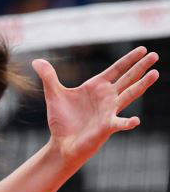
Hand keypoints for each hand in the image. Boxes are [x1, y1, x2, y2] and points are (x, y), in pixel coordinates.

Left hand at [35, 46, 158, 164]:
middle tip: (155, 55)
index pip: (116, 69)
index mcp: (96, 87)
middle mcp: (107, 97)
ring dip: (142, 85)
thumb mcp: (54, 95)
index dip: (129, 59)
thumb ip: (49, 77)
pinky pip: (119, 123)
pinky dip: (127, 123)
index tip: (143, 48)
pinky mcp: (106, 126)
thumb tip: (36, 61)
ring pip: (130, 95)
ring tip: (155, 73)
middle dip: (140, 67)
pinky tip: (135, 121)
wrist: (62, 142)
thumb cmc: (62, 120)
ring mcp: (109, 111)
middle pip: (128, 78)